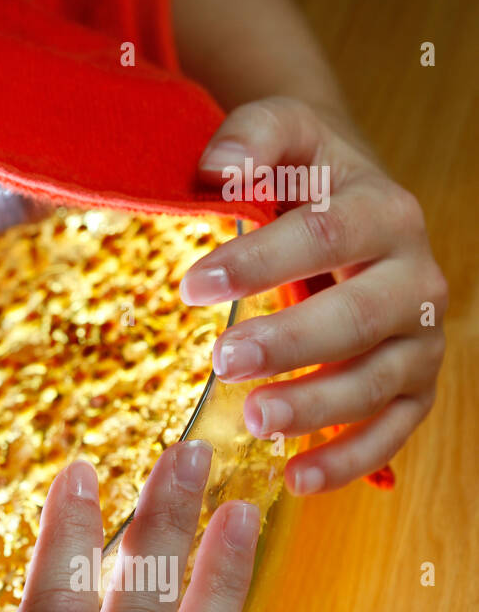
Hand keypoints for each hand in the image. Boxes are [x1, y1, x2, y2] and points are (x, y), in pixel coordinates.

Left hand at [181, 96, 447, 494]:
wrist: (348, 197)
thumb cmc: (302, 172)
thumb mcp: (282, 133)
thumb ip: (252, 136)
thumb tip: (216, 166)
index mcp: (381, 210)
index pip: (322, 236)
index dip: (258, 261)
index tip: (192, 285)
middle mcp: (414, 275)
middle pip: (358, 316)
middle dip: (292, 341)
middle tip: (224, 359)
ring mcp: (420, 335)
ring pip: (379, 379)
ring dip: (319, 405)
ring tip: (256, 420)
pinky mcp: (415, 384)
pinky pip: (393, 429)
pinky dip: (350, 457)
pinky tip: (296, 478)